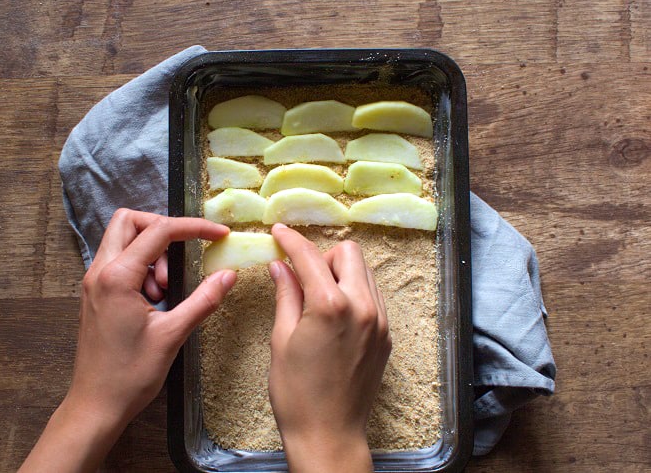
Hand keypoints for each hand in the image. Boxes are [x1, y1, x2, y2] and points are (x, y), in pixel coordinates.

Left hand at [20, 209, 236, 471]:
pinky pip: (120, 262)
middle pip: (129, 221)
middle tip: (184, 254)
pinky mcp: (97, 294)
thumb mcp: (173, 335)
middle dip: (162, 228)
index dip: (193, 227)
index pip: (158, 231)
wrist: (96, 405)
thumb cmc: (130, 374)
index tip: (218, 234)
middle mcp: (99, 272)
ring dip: (153, 253)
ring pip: (123, 240)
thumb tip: (228, 275)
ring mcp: (94, 282)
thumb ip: (203, 300)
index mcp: (116, 277)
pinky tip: (157, 300)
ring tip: (169, 290)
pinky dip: (143, 269)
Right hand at [267, 224, 390, 472]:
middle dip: (323, 256)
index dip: (292, 240)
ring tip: (317, 296)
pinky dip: (353, 292)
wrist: (329, 434)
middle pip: (348, 253)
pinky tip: (334, 313)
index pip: (310, 256)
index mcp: (331, 305)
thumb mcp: (281, 340)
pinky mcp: (386, 336)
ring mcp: (379, 321)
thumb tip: (280, 266)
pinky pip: (372, 296)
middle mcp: (362, 307)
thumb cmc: (297, 393)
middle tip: (301, 276)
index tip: (280, 232)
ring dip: (341, 272)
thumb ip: (286, 295)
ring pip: (364, 272)